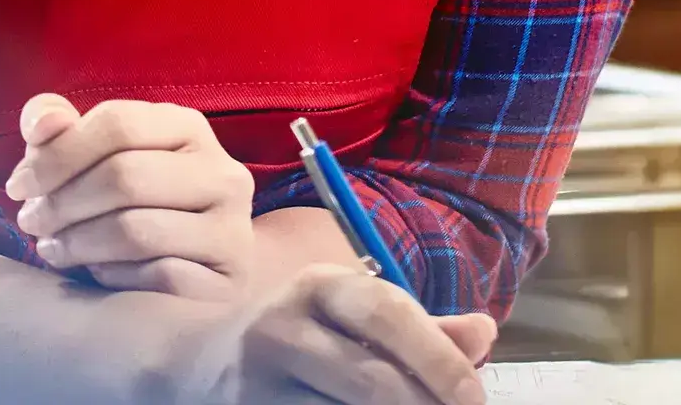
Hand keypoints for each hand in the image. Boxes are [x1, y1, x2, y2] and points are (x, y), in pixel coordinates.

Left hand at [7, 93, 256, 300]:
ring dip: (78, 242)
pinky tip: (95, 273)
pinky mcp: (230, 279)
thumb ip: (57, 125)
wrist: (201, 258)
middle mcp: (222, 172)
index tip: (18, 185)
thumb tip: (43, 124)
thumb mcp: (92, 152)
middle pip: (125, 177)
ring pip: (137, 231)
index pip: (118, 123)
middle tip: (30, 222)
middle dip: (62, 202)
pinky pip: (160, 277)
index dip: (57, 154)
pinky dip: (114, 276)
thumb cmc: (132, 196)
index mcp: (187, 127)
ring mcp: (234, 229)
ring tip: (51, 248)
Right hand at [186, 263, 495, 404]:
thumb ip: (420, 328)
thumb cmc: (299, 338)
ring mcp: (259, 380)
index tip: (474, 397)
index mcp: (319, 287)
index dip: (439, 359)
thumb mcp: (351, 317)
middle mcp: (284, 327)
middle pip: (371, 381)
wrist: (198, 361)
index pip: (387, 314)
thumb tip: (483, 333)